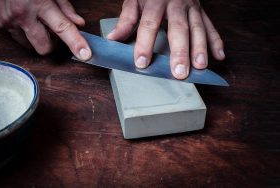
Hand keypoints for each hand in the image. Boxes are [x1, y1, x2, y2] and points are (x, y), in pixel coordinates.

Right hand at [0, 0, 91, 59]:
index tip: (85, 54)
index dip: (75, 42)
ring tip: (32, 20)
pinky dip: (21, 33)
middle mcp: (22, 15)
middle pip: (45, 47)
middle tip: (50, 29)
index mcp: (38, 3)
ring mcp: (7, 22)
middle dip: (51, 43)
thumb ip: (65, 8)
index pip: (62, 28)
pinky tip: (19, 19)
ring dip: (35, 38)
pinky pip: (15, 40)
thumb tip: (79, 24)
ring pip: (30, 46)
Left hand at [107, 0, 224, 78]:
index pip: (149, 24)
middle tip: (179, 72)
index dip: (145, 44)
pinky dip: (216, 41)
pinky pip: (211, 26)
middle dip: (180, 51)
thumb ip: (126, 19)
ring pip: (198, 28)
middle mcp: (176, 4)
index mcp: (155, 1)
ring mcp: (192, 7)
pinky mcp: (202, 10)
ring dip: (200, 48)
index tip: (141, 63)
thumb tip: (113, 39)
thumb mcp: (135, 0)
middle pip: (178, 29)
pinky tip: (219, 56)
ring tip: (200, 66)